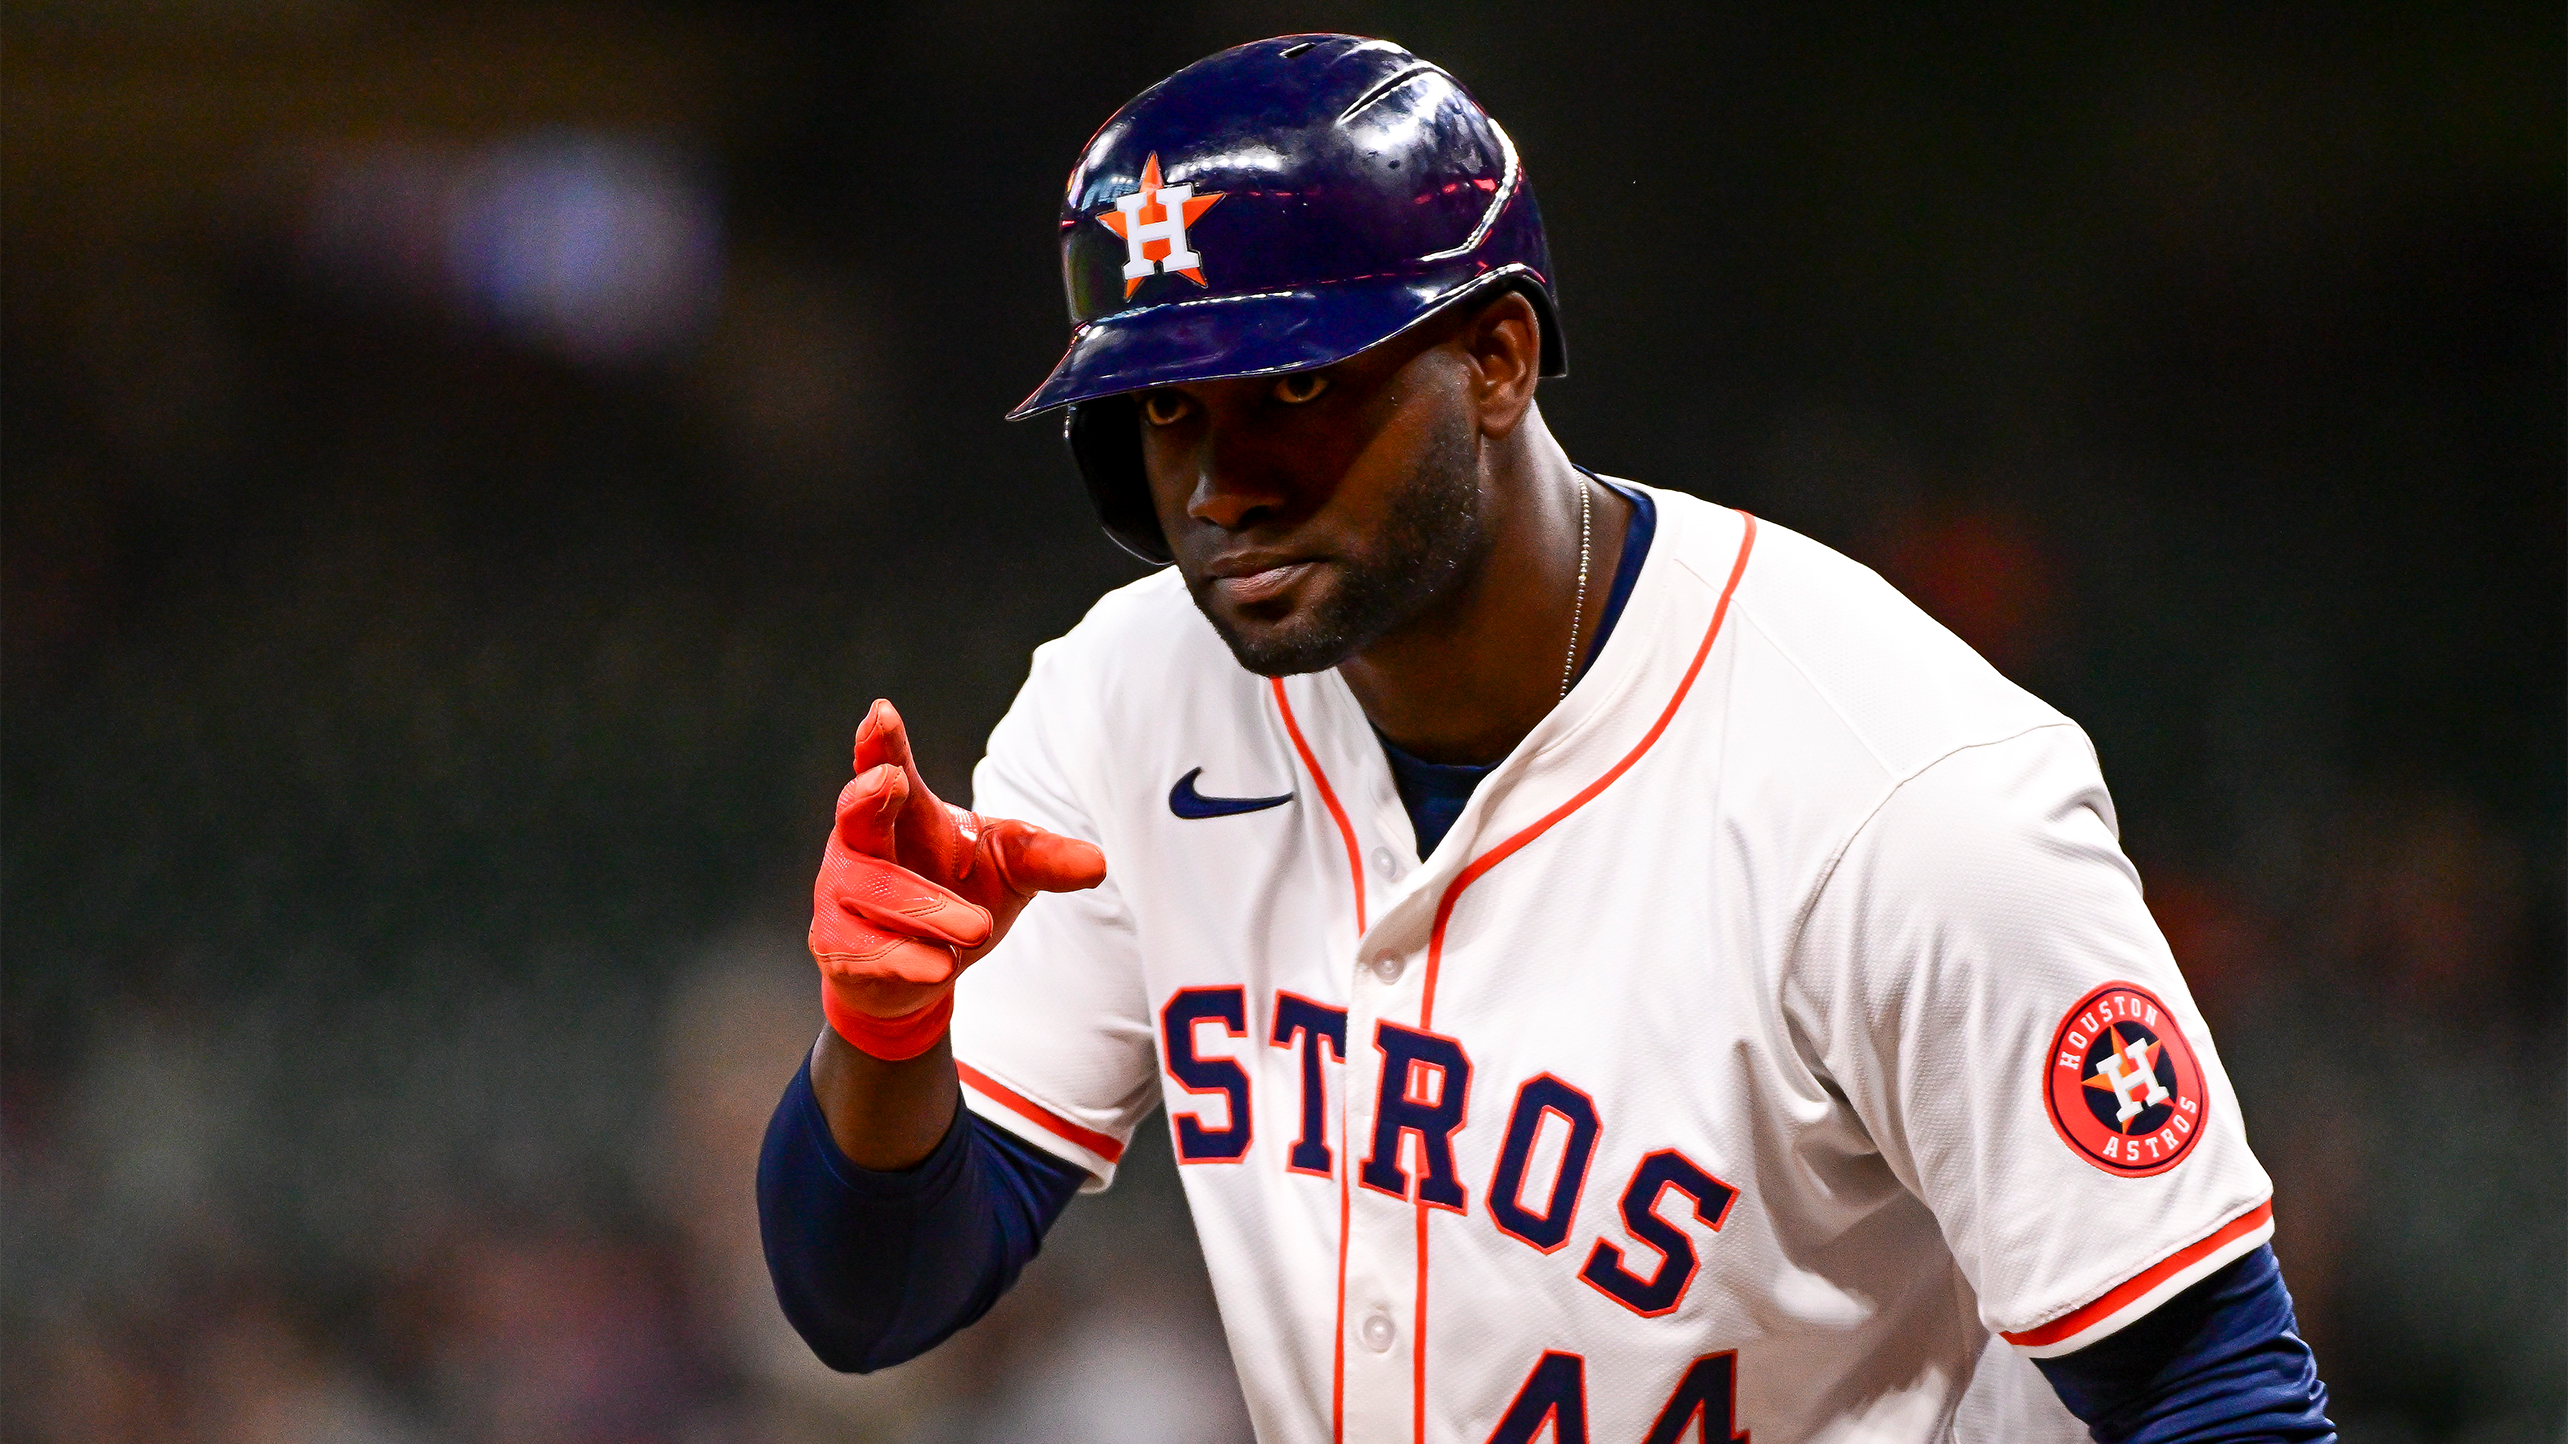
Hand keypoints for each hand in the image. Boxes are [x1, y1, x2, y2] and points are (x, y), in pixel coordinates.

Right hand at [809, 699, 1105, 1056]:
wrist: (926, 968)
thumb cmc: (963, 895)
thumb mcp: (1012, 870)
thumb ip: (1046, 859)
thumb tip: (1097, 863)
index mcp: (904, 811)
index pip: (887, 766)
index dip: (880, 742)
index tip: (882, 713)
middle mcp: (863, 843)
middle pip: (856, 813)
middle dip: (869, 795)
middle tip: (892, 779)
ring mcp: (842, 892)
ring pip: (870, 889)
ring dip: (924, 907)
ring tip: (976, 928)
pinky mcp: (838, 944)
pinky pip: (862, 948)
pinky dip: (903, 957)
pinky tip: (939, 967)